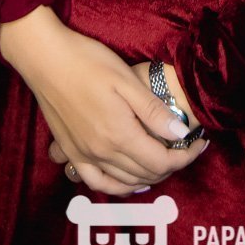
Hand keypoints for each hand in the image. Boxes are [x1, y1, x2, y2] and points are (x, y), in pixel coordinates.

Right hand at [0, 7, 208, 196]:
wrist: (45, 59)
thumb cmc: (88, 62)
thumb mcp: (126, 80)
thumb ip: (153, 112)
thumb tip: (180, 133)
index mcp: (119, 135)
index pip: (162, 161)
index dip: (186, 156)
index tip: (199, 142)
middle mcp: (102, 153)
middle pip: (147, 173)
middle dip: (172, 164)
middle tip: (186, 147)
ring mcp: (84, 155)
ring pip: (125, 182)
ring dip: (149, 176)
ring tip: (165, 159)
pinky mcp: (71, 151)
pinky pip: (97, 181)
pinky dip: (118, 185)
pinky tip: (128, 178)